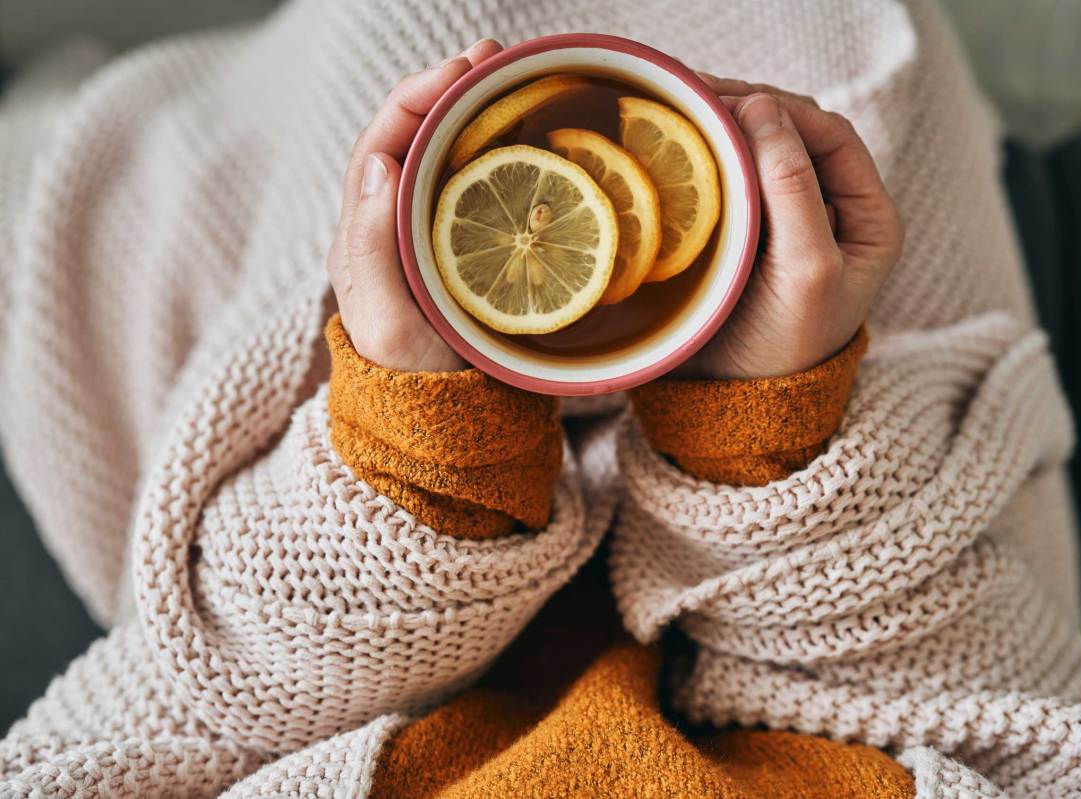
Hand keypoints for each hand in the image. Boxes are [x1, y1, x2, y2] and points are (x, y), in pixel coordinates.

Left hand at [326, 38, 503, 371]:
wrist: (448, 425)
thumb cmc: (413, 381)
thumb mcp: (387, 323)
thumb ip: (373, 250)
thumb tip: (379, 164)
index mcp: (365, 234)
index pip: (383, 143)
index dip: (418, 98)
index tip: (459, 71)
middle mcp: (394, 224)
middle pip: (415, 137)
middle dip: (450, 89)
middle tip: (495, 57)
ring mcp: (433, 235)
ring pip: (447, 157)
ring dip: (477, 112)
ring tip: (514, 77)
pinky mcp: (469, 249)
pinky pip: (479, 187)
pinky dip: (501, 152)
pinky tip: (531, 136)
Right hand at [679, 76, 903, 379]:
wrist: (735, 405)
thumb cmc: (784, 348)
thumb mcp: (806, 270)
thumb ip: (794, 191)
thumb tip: (764, 109)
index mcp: (867, 218)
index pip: (831, 137)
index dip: (785, 110)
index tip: (732, 103)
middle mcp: (831, 212)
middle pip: (793, 136)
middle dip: (748, 109)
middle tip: (693, 95)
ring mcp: (785, 222)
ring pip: (759, 153)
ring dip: (723, 128)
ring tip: (679, 111)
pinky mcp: (745, 235)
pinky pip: (729, 180)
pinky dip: (707, 158)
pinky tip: (676, 147)